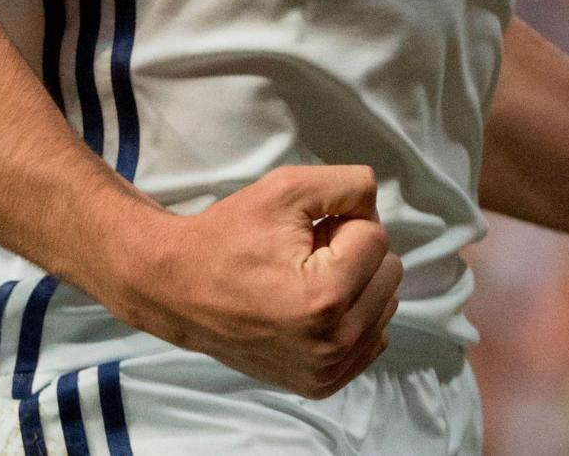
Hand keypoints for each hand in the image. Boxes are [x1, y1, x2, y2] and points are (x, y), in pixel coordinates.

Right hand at [111, 163, 402, 397]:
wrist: (179, 289)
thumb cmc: (230, 235)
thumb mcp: (288, 187)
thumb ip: (351, 184)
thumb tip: (378, 207)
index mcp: (325, 297)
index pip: (377, 237)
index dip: (340, 223)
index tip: (301, 234)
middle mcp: (332, 345)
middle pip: (389, 273)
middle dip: (351, 254)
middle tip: (303, 255)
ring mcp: (327, 371)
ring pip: (385, 305)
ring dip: (353, 285)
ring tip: (304, 281)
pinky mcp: (321, 385)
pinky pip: (371, 339)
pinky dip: (351, 316)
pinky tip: (312, 308)